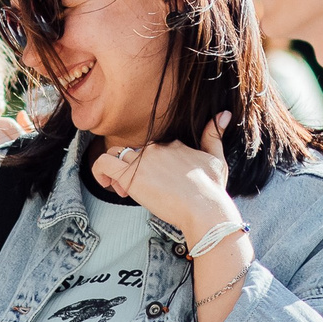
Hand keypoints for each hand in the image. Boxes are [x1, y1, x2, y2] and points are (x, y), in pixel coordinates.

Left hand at [88, 111, 237, 239]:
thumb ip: (214, 136)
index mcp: (172, 143)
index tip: (155, 183)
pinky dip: (99, 172)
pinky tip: (108, 185)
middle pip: (133, 153)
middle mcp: (156, 147)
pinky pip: (102, 163)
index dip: (148, 166)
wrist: (204, 207)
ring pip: (117, 155)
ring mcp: (142, 159)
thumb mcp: (217, 158)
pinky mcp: (130, 174)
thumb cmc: (211, 190)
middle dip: (133, 171)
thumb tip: (223, 114)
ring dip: (117, 172)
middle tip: (142, 190)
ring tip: (125, 190)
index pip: (150, 149)